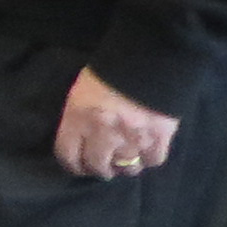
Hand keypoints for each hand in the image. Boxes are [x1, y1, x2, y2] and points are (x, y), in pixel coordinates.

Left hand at [54, 65, 178, 179]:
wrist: (149, 57)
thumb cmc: (109, 69)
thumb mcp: (82, 90)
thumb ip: (79, 116)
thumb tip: (81, 138)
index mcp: (78, 118)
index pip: (68, 155)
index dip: (72, 165)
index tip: (78, 166)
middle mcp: (103, 134)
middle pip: (98, 167)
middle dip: (99, 169)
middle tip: (103, 166)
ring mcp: (132, 139)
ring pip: (126, 169)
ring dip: (124, 166)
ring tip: (125, 159)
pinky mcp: (158, 138)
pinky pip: (152, 161)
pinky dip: (148, 158)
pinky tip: (146, 151)